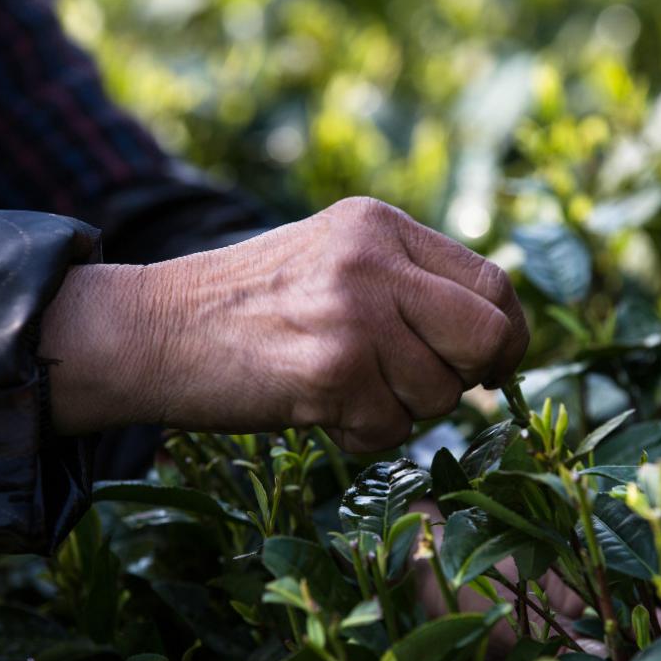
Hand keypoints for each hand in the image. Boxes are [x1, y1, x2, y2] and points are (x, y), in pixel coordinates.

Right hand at [40, 197, 528, 449]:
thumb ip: (409, 282)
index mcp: (380, 226)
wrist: (155, 328)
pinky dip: (363, 434)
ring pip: (441, 393)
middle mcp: (374, 260)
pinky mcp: (331, 371)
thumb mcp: (335, 260)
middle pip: (488, 335)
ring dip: (402, 409)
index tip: (488, 363)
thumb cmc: (247, 304)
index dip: (505, 334)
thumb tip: (494, 335)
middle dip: (473, 376)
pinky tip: (319, 408)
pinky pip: (391, 429)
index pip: (492, 282)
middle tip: (433, 386)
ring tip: (344, 389)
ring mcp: (354, 314)